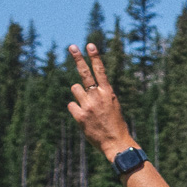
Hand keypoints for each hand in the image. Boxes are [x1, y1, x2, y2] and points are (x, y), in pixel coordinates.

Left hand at [66, 43, 136, 157]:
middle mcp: (98, 96)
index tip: (90, 45)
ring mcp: (88, 105)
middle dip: (78, 58)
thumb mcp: (113, 105)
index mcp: (108, 92)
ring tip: (87, 105)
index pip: (100, 71)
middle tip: (72, 47)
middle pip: (84, 73)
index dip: (95, 57)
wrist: (116, 142)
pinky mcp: (80, 116)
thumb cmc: (115, 123)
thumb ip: (101, 94)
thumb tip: (86, 87)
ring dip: (78, 95)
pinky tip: (84, 117)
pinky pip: (71, 105)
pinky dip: (76, 109)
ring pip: (75, 89)